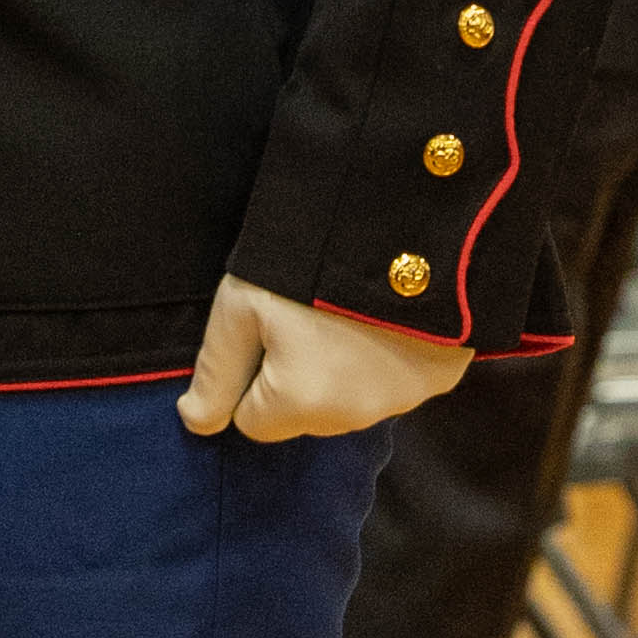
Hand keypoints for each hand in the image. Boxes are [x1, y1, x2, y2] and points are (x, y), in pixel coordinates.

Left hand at [178, 274, 470, 443]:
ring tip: (347, 313)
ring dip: (342, 374)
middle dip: (298, 379)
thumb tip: (196, 422)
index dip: (253, 374)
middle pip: (304, 416)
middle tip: (308, 315)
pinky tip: (386, 320)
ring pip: (349, 404)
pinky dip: (387, 361)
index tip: (268, 328)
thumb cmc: (306, 257)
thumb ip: (216, 370)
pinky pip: (396, 386)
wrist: (400, 215)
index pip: (253, 421)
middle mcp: (356, 418)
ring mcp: (404, 401)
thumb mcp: (242, 303)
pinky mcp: (442, 379)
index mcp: (303, 404)